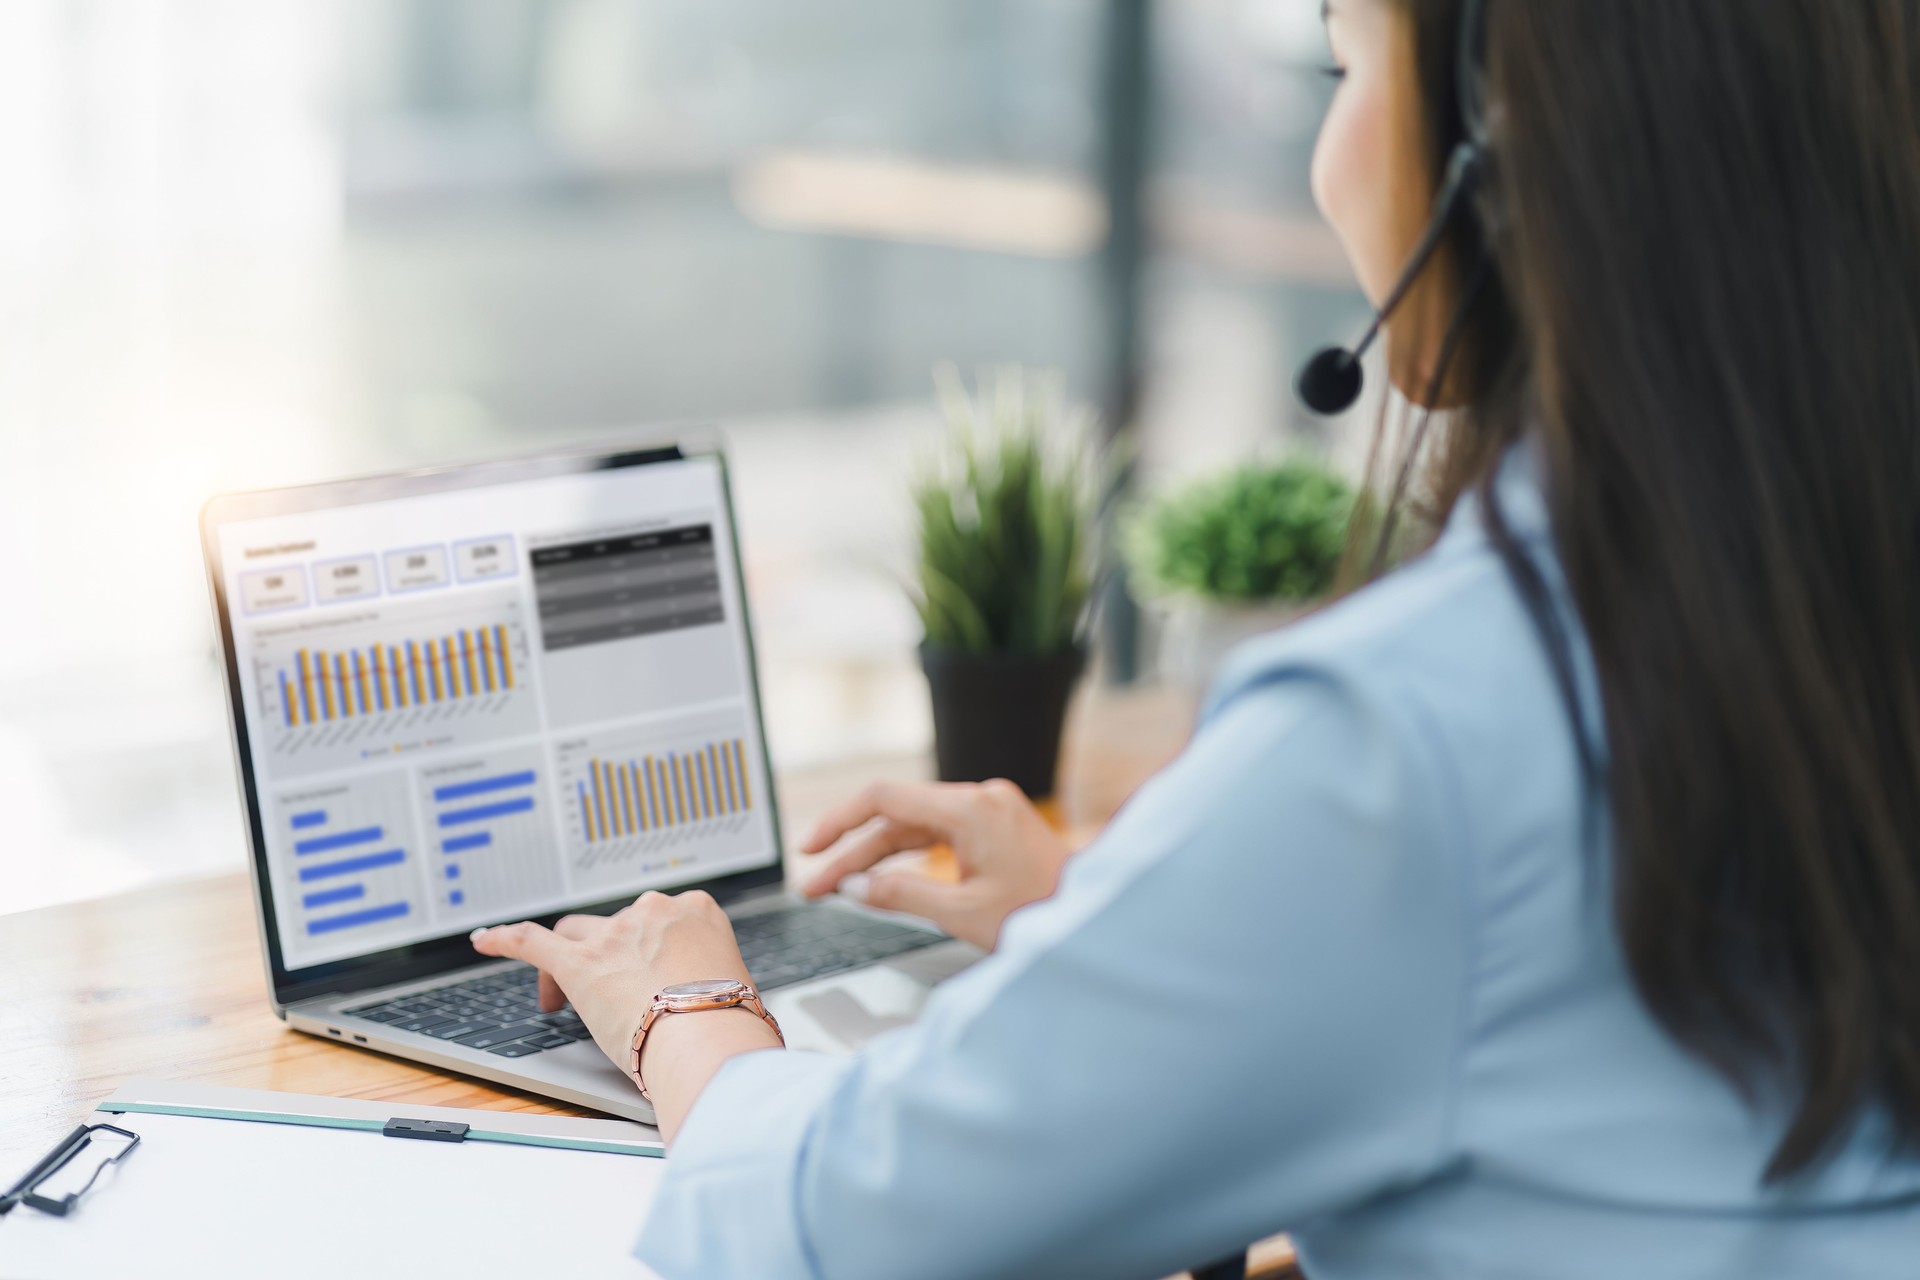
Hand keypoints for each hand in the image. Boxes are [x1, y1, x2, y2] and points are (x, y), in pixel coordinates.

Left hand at [469, 890, 771, 1083]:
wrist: (709, 1034)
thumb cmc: (730, 1021)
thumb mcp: (734, 985)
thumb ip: (712, 981)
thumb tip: (716, 1006)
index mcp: (698, 911)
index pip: (664, 920)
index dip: (650, 951)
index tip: (651, 977)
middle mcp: (654, 912)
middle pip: (619, 926)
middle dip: (612, 957)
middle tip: (616, 1000)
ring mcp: (614, 934)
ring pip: (578, 932)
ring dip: (571, 959)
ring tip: (564, 997)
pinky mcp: (578, 961)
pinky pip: (530, 941)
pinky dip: (505, 939)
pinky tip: (485, 939)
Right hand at [798, 778, 1071, 950]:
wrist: (1097, 920)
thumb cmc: (1043, 917)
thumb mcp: (961, 913)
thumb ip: (900, 894)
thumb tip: (855, 885)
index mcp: (972, 809)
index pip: (885, 799)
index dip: (839, 823)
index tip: (810, 850)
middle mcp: (982, 798)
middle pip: (898, 816)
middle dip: (853, 852)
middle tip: (816, 887)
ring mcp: (992, 809)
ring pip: (917, 826)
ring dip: (878, 855)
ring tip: (839, 886)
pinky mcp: (998, 825)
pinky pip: (941, 833)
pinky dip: (911, 855)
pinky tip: (884, 876)